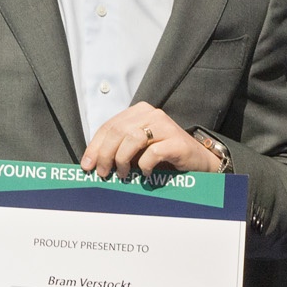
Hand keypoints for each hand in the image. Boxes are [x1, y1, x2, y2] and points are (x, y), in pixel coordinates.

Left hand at [80, 102, 221, 181]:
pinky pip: (152, 153)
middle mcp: (152, 114)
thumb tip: (93, 162)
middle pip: (118, 132)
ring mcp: (165, 126)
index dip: (95, 146)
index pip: (109, 126)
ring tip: (123, 174)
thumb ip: (119, 148)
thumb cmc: (164, 156)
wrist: (198, 161)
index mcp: (139, 112)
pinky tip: (146, 174)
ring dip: (122, 160)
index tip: (87, 164)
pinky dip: (144, 166)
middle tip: (103, 173)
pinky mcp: (176, 142)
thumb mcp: (138, 148)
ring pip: (132, 139)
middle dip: (105, 155)